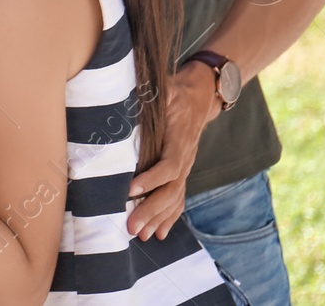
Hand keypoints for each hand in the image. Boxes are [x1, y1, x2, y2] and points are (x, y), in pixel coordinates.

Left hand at [126, 62, 219, 238]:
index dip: (151, 179)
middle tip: (131, 226)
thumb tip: (125, 90)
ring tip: (141, 235)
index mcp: (179, 140)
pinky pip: (178, 198)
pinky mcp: (182, 172)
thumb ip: (151, 94)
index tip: (130, 190)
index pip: (169, 166)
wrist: (199, 96)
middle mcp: (186, 158)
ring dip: (158, 218)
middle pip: (171, 190)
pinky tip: (159, 233)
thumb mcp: (165, 88)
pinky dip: (169, 217)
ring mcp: (186, 167)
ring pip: (174, 198)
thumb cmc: (174, 91)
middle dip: (151, 210)